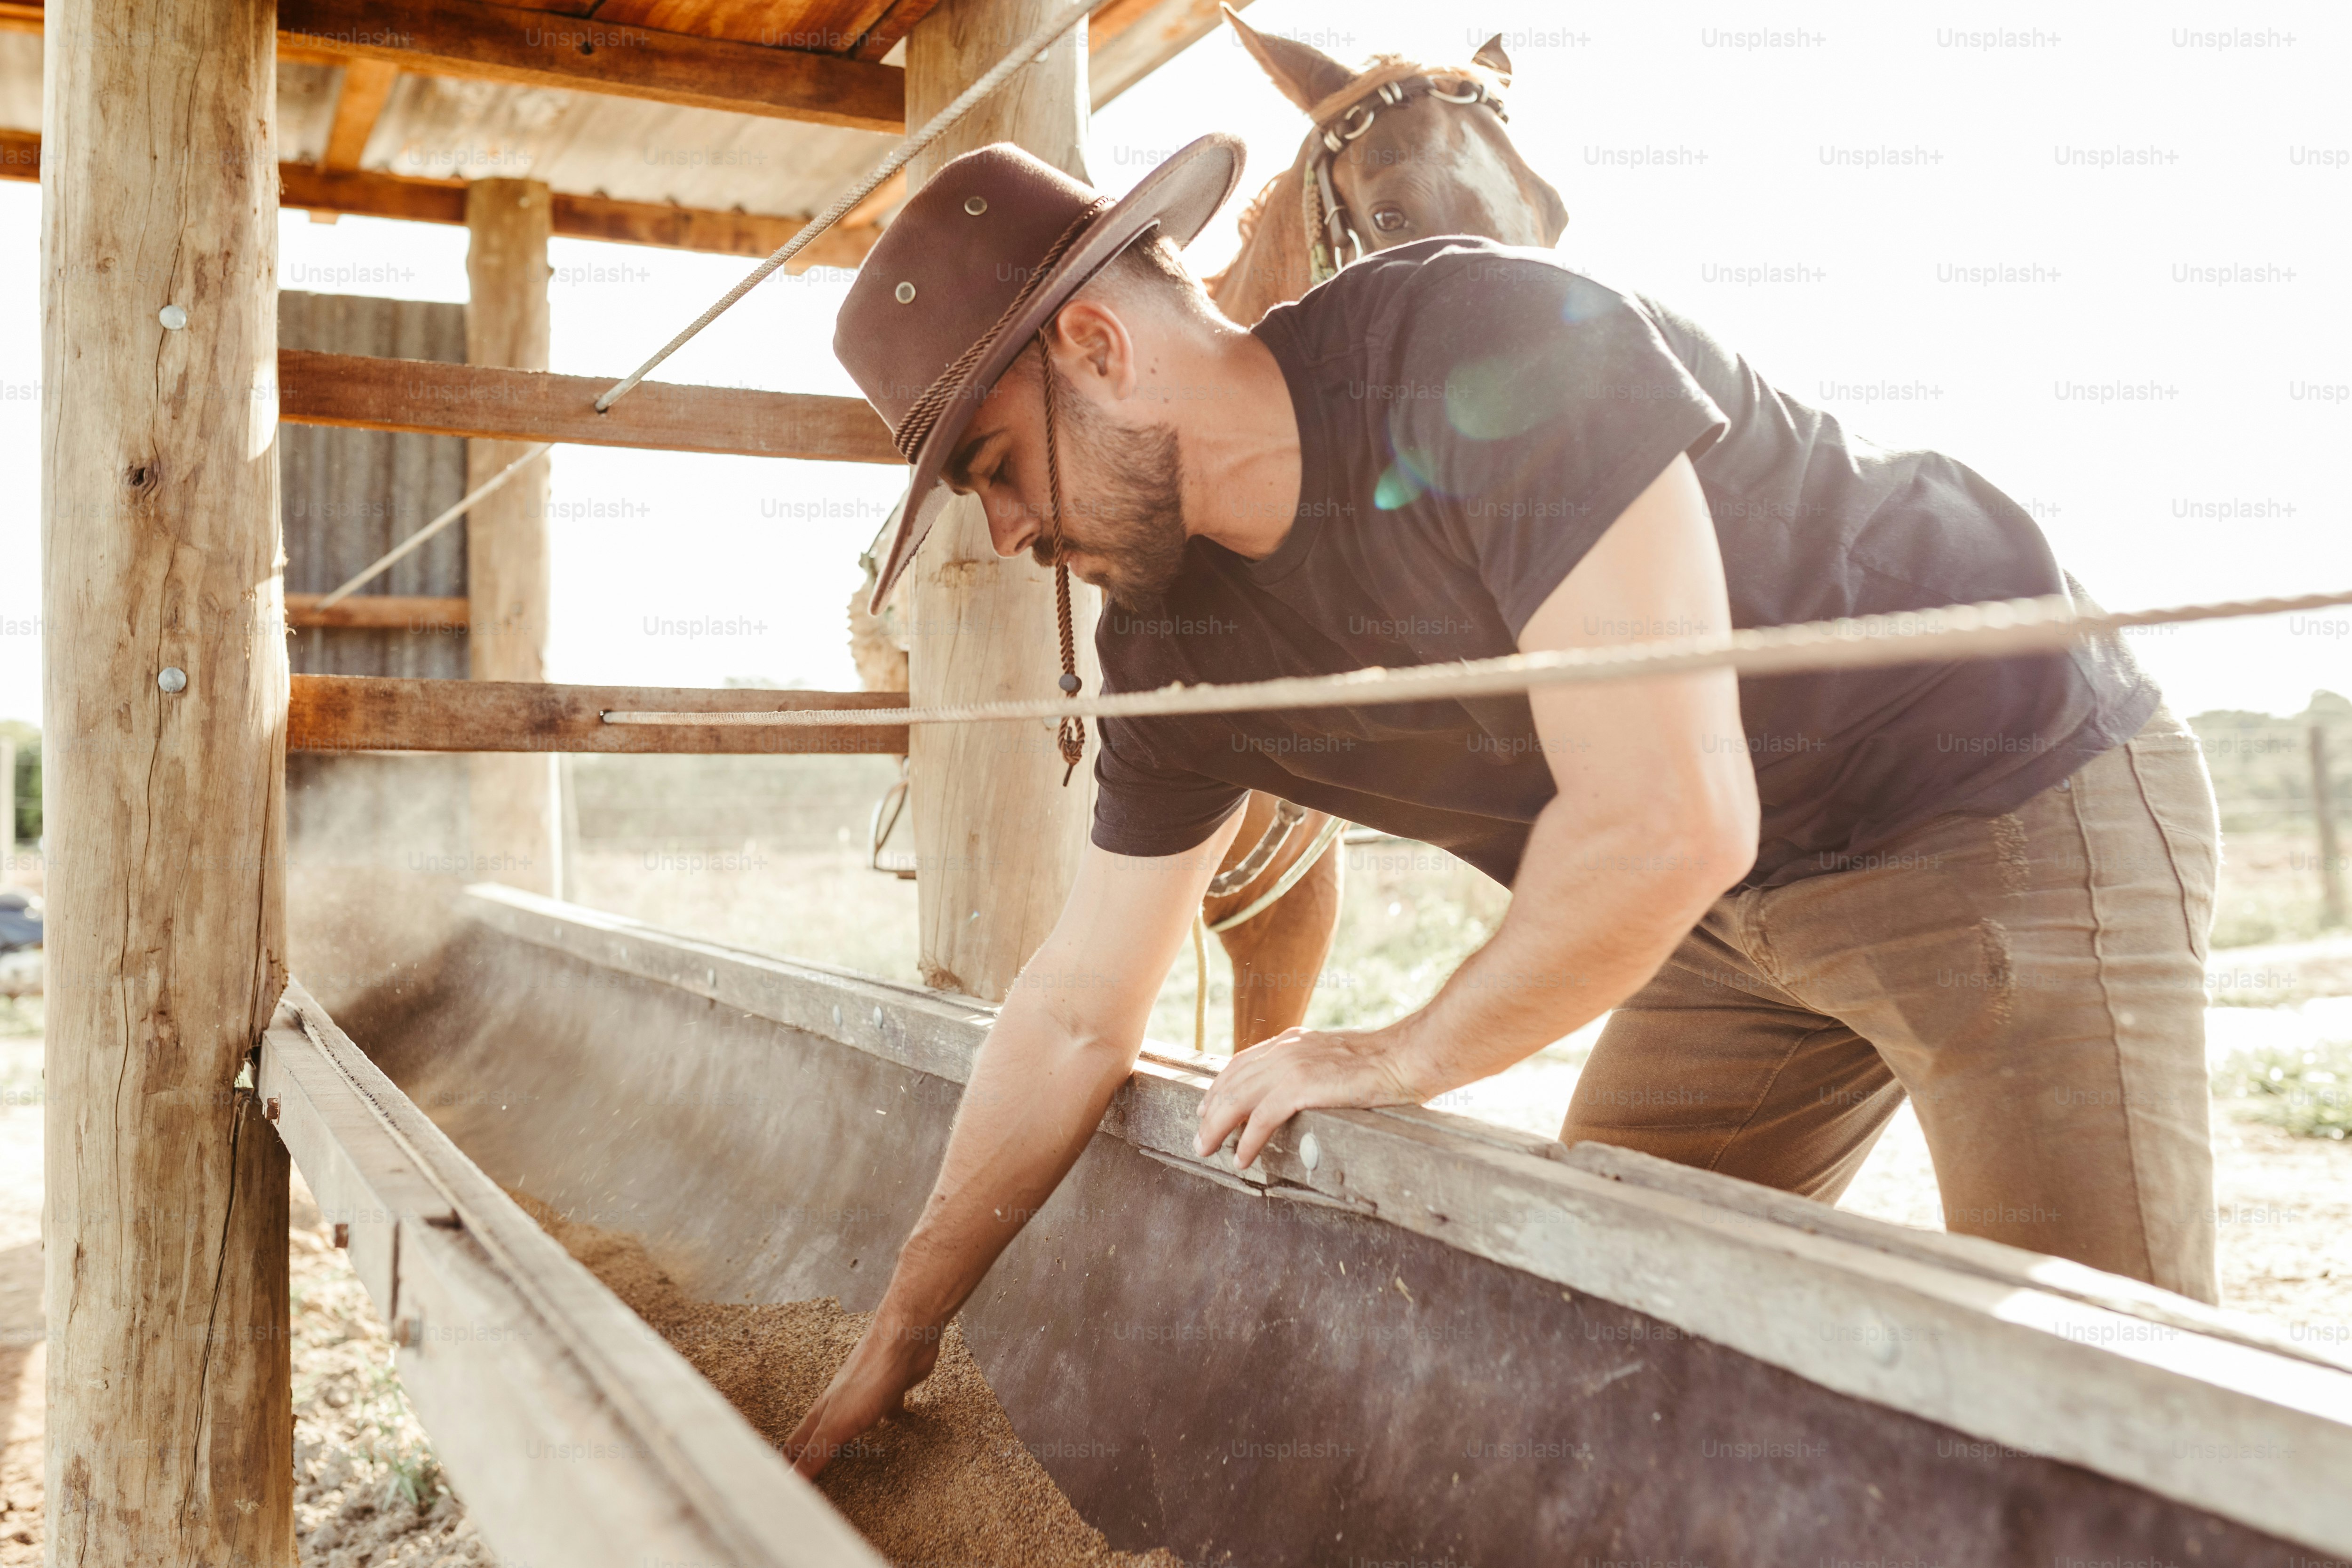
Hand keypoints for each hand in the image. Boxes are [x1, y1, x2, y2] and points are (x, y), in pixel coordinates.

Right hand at [784, 1312, 942, 1477]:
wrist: (905, 1339)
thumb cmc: (869, 1377)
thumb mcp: (836, 1426)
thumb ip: (813, 1455)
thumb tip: (788, 1483)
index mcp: (821, 1415)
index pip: (794, 1446)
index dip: (784, 1468)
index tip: (777, 1488)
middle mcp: (838, 1406)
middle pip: (818, 1437)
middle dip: (810, 1457)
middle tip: (805, 1480)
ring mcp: (864, 1398)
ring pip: (849, 1425)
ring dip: (844, 1444)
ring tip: (844, 1464)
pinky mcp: (891, 1393)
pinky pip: (886, 1413)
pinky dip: (887, 1426)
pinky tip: (895, 1434)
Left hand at [1193, 1025, 1425, 1170]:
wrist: (1404, 1058)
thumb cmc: (1380, 1064)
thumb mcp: (1334, 1059)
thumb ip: (1311, 1069)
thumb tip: (1299, 1093)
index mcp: (1292, 1042)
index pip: (1241, 1064)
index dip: (1218, 1088)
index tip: (1205, 1109)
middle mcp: (1284, 1050)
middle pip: (1232, 1082)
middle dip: (1209, 1112)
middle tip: (1199, 1139)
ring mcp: (1291, 1066)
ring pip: (1237, 1099)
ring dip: (1217, 1127)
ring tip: (1207, 1149)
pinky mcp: (1301, 1087)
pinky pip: (1261, 1118)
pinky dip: (1247, 1140)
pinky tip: (1242, 1157)